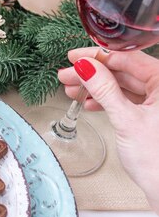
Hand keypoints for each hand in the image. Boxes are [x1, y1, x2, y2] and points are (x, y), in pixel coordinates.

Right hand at [59, 47, 158, 212]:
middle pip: (123, 71)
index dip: (98, 56)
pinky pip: (126, 100)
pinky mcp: (151, 116)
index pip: (128, 58)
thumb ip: (105, 90)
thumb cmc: (158, 160)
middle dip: (93, 73)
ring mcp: (158, 103)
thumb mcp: (126, 120)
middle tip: (67, 75)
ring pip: (122, 86)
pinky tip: (89, 103)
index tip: (75, 57)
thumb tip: (86, 67)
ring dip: (96, 87)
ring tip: (72, 90)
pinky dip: (106, 100)